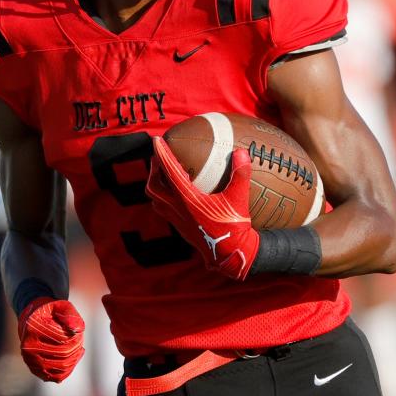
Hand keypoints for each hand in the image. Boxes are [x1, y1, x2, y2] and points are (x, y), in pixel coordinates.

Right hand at [18, 297, 84, 382]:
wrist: (33, 320)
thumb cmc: (50, 312)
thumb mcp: (61, 307)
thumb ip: (70, 315)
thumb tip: (77, 329)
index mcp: (33, 329)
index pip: (63, 339)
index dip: (77, 336)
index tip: (79, 331)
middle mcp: (29, 347)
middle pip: (63, 354)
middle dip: (76, 347)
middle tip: (80, 339)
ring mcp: (30, 360)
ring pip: (61, 367)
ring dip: (74, 359)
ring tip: (78, 348)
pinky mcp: (34, 369)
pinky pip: (55, 376)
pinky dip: (68, 370)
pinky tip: (73, 359)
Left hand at [146, 137, 259, 279]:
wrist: (230, 255)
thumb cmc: (234, 227)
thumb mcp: (240, 199)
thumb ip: (240, 174)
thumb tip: (241, 152)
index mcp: (188, 199)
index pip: (169, 172)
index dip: (162, 154)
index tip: (156, 140)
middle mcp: (177, 209)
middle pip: (154, 186)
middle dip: (154, 169)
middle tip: (160, 156)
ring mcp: (177, 220)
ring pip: (155, 199)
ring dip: (156, 184)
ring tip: (164, 174)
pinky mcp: (180, 228)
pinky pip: (163, 209)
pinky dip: (163, 197)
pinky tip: (176, 194)